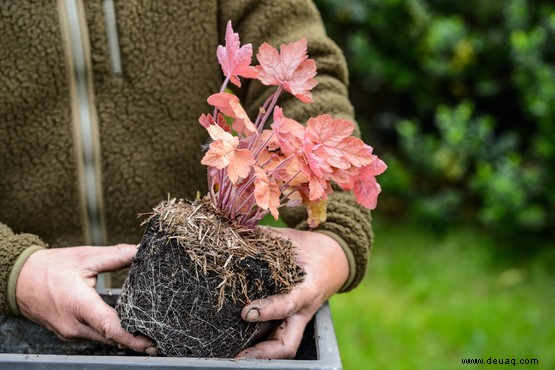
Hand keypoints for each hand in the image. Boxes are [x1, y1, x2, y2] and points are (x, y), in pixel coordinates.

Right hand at [15, 244, 156, 354]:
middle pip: (111, 338)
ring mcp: (70, 333)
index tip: (150, 344)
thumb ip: (116, 256)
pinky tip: (125, 327)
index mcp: (79, 305)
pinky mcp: (68, 333)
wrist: (19, 280)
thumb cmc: (51, 267)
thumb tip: (140, 251)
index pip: (111, 328)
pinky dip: (110, 333)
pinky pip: (94, 336)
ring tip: (146, 334)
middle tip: (158, 339)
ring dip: (123, 337)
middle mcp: (74, 326)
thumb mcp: (86, 257)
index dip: (132, 338)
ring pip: (103, 339)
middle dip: (134, 340)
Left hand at [237, 228, 348, 358]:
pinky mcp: (290, 321)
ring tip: (231, 353)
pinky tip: (235, 338)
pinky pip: (274, 335)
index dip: (268, 310)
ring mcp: (297, 319)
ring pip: (281, 345)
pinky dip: (257, 340)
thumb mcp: (291, 239)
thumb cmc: (310, 249)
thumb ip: (266, 237)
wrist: (334, 261)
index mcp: (308, 289)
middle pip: (287, 344)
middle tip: (238, 356)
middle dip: (263, 353)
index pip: (288, 305)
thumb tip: (237, 230)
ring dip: (258, 351)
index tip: (246, 311)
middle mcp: (303, 311)